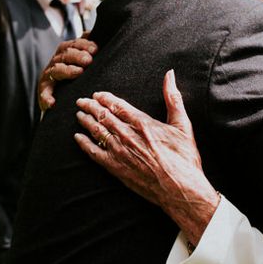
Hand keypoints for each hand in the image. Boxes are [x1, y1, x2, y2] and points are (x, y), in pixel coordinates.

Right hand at [38, 36, 97, 111]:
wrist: (58, 95)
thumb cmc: (73, 73)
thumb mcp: (80, 59)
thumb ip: (88, 48)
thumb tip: (99, 34)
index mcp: (65, 52)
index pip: (74, 44)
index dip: (84, 45)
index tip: (96, 48)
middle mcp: (56, 61)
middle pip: (66, 55)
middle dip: (78, 55)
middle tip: (88, 60)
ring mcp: (49, 75)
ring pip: (57, 70)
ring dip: (68, 70)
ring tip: (78, 72)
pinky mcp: (44, 90)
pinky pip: (44, 93)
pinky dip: (47, 97)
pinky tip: (52, 102)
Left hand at [74, 70, 219, 245]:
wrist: (179, 189)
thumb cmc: (184, 158)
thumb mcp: (183, 125)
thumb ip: (173, 98)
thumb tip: (170, 74)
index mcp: (143, 123)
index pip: (118, 105)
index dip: (105, 99)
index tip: (97, 94)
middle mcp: (128, 135)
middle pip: (104, 116)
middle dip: (91, 107)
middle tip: (82, 101)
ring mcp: (120, 152)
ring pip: (97, 131)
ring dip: (86, 121)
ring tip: (79, 114)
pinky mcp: (116, 168)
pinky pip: (94, 153)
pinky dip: (84, 144)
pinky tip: (78, 138)